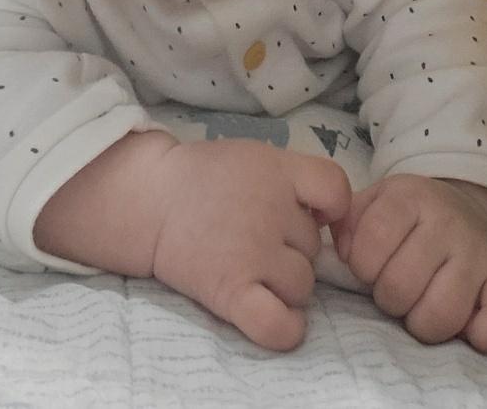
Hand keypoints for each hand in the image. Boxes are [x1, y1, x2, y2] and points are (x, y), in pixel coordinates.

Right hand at [150, 140, 350, 350]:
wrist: (150, 199)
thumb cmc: (206, 178)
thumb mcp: (257, 158)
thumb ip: (295, 179)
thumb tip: (328, 218)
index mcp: (279, 171)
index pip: (336, 189)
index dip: (334, 208)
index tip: (315, 214)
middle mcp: (272, 212)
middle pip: (314, 246)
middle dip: (293, 247)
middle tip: (258, 237)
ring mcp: (252, 253)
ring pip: (303, 286)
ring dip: (287, 284)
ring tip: (254, 269)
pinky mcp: (230, 292)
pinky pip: (277, 325)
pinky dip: (287, 328)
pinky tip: (283, 317)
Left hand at [331, 175, 486, 352]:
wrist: (467, 207)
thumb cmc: (410, 216)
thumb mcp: (375, 201)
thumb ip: (348, 221)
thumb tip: (340, 251)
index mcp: (410, 197)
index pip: (372, 242)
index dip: (362, 266)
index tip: (369, 266)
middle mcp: (449, 222)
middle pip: (401, 286)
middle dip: (388, 299)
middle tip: (395, 290)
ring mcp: (480, 252)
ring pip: (442, 314)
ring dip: (423, 324)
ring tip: (420, 308)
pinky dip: (480, 336)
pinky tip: (465, 326)